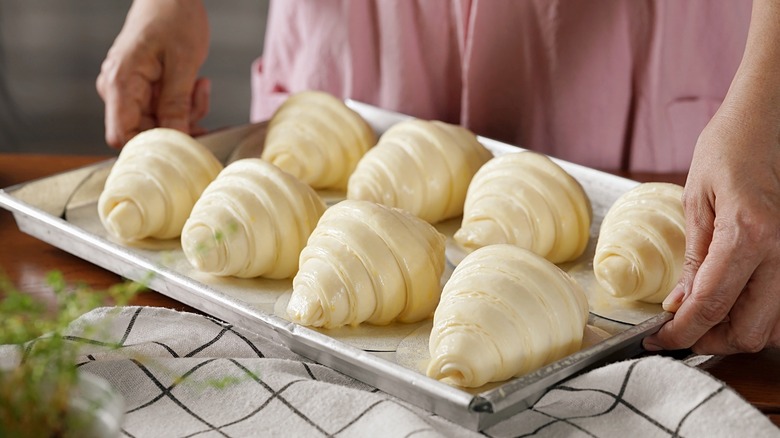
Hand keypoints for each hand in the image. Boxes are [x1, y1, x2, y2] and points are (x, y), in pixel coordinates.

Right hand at [96, 0, 209, 147]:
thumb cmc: (173, 18)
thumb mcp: (183, 63)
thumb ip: (177, 104)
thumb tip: (175, 139)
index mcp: (121, 84)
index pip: (122, 136)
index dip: (150, 147)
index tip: (180, 145)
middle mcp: (118, 90)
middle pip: (145, 132)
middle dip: (179, 126)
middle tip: (200, 102)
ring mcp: (129, 90)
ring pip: (158, 123)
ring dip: (186, 113)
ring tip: (199, 86)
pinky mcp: (143, 88)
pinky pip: (163, 110)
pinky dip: (184, 105)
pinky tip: (195, 85)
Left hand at [643, 94, 779, 353]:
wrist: (773, 114)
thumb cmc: (732, 145)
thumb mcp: (697, 199)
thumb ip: (694, 258)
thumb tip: (680, 304)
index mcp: (749, 234)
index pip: (710, 305)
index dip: (680, 332)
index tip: (658, 340)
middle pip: (753, 332)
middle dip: (712, 340)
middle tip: (681, 331)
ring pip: (776, 326)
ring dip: (738, 330)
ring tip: (704, 314)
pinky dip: (757, 312)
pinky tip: (732, 298)